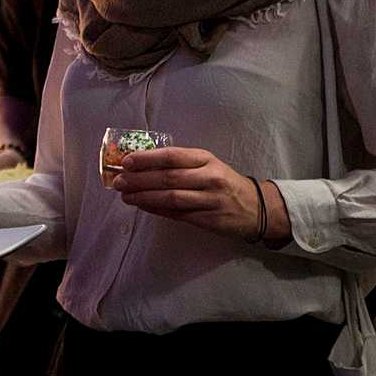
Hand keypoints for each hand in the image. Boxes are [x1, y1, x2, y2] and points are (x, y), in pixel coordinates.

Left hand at [112, 147, 290, 244]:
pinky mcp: (209, 219)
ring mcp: (210, 199)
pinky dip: (156, 209)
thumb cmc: (224, 183)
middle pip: (168, 177)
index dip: (147, 159)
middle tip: (118, 181)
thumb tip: (140, 165)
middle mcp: (209, 177)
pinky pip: (177, 214)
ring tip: (125, 196)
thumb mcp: (207, 166)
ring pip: (171, 197)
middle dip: (139, 179)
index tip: (126, 161)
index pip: (172, 156)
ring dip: (144, 196)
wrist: (257, 207)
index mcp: (206, 159)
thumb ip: (179, 164)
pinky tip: (142, 206)